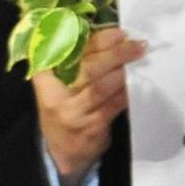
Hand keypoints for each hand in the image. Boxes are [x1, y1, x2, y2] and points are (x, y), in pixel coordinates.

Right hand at [34, 27, 144, 185]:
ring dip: (123, 71)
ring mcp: (72, 113)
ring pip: (101, 87)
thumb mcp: (58, 86)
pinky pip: (113, 105)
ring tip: (139, 58)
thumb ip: (74, 63)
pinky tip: (139, 83)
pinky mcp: (90, 127)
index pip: (69, 52)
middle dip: (115, 53)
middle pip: (87, 68)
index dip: (96, 40)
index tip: (118, 32)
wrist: (62, 153)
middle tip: (136, 43)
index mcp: (45, 78)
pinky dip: (127, 92)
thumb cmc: (65, 110)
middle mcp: (55, 95)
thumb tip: (110, 36)